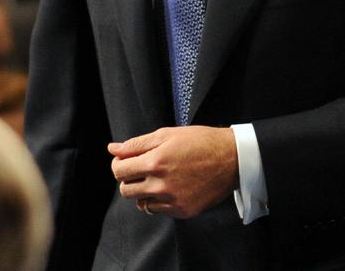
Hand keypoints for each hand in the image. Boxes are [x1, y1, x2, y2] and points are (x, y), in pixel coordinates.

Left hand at [109, 126, 237, 218]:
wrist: (232, 158)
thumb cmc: (201, 141)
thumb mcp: (169, 134)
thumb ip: (138, 143)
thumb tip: (112, 149)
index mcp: (156, 161)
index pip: (119, 171)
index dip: (119, 164)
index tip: (127, 161)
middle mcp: (161, 184)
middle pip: (126, 190)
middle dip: (130, 178)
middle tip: (145, 168)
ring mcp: (171, 200)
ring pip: (140, 203)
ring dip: (144, 191)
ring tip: (160, 177)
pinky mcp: (181, 211)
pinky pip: (158, 210)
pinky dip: (160, 200)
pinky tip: (173, 186)